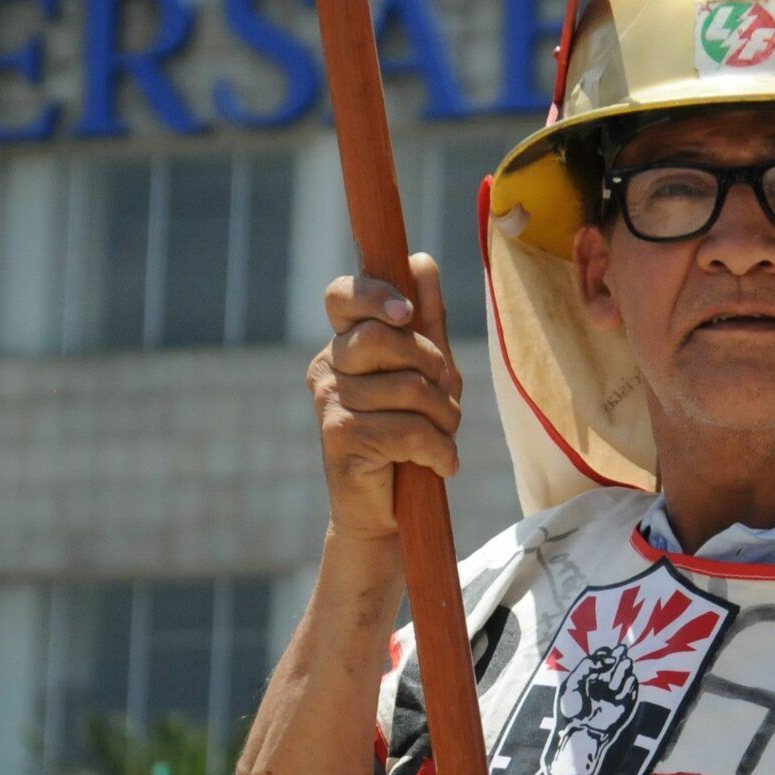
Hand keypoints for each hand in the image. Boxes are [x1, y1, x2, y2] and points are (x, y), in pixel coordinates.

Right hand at [309, 255, 462, 539]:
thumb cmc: (410, 435)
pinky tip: (440, 465)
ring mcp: (329, 403)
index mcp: (344, 343)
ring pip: (407, 387)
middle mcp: (327, 368)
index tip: (408, 313)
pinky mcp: (339, 438)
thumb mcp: (427, 372)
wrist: (389, 514)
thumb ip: (426, 320)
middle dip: (434, 367)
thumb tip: (422, 260)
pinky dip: (438, 449)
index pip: (342, 295)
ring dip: (444, 418)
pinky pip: (407, 428)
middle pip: (384, 336)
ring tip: (443, 439)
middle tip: (447, 399)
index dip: (376, 294)